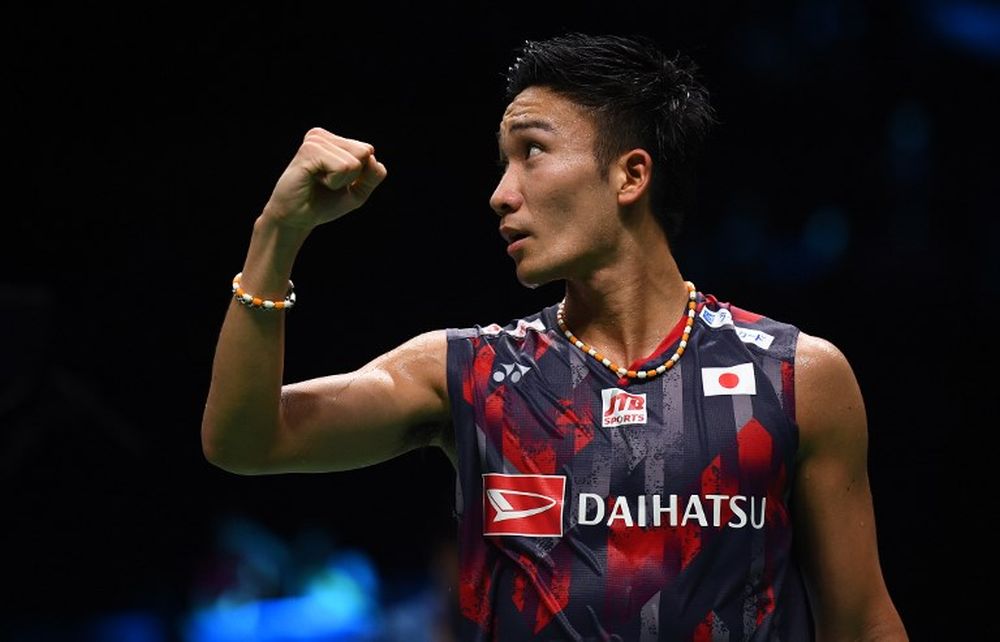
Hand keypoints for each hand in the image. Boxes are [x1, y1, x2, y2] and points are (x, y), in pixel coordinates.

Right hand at [261, 127, 387, 229]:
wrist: (297, 219)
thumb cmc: (324, 204)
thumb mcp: (358, 191)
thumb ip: (373, 175)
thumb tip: (372, 157)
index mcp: (333, 140)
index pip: (368, 152)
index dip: (358, 176)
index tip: (336, 182)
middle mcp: (322, 136)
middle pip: (364, 153)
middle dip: (351, 177)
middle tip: (328, 183)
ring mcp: (315, 141)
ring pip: (354, 162)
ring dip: (340, 181)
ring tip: (320, 182)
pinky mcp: (309, 150)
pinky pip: (342, 167)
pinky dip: (333, 182)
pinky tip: (315, 181)